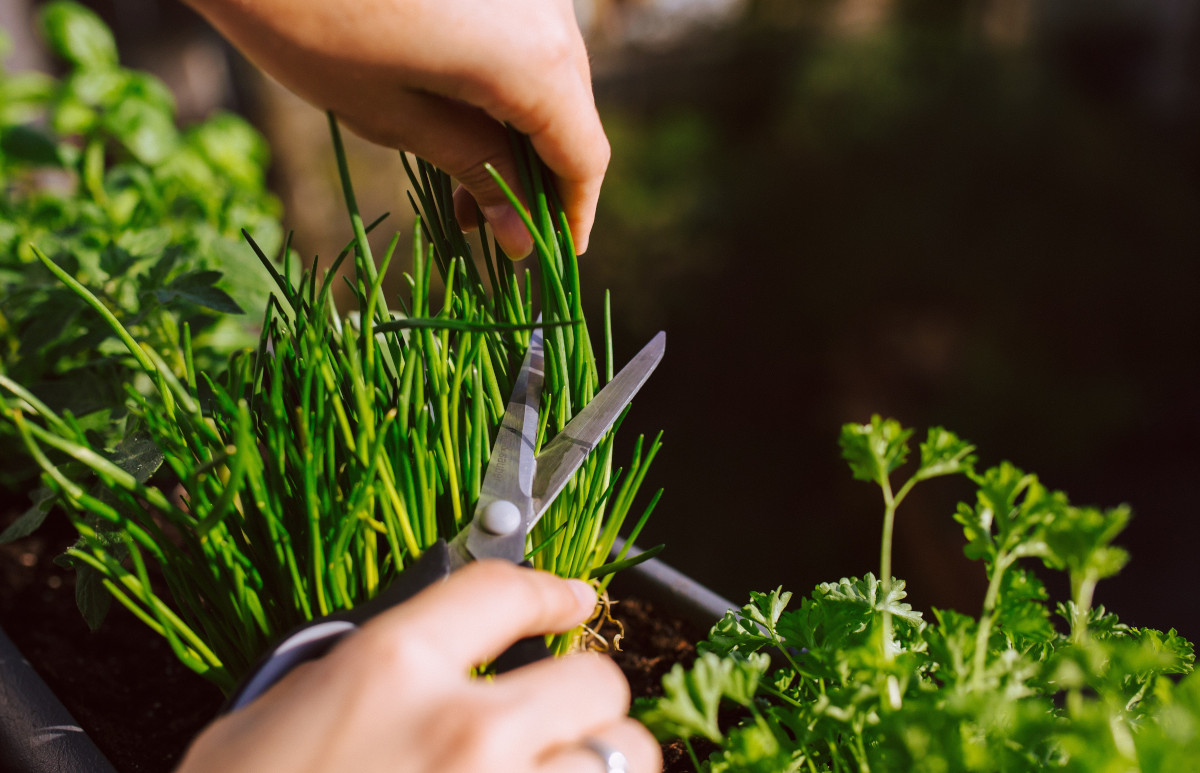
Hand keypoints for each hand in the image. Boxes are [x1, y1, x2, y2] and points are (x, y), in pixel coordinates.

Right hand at [176, 561, 660, 772]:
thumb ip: (346, 680)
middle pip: (594, 677)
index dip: (551, 589)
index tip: (575, 599)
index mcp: (391, 669)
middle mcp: (463, 728)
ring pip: (621, 753)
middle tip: (559, 714)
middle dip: (584, 694)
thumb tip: (402, 665)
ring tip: (567, 767)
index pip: (504, 592)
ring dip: (600, 760)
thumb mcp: (265, 728)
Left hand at [183, 0, 608, 258]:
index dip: (574, 214)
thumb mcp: (393, 113)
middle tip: (492, 229)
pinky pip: (522, 38)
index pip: (584, 155)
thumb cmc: (309, 19)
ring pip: (549, 75)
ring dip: (518, 134)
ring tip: (466, 185)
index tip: (553, 256)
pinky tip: (460, 116)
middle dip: (539, 178)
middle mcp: (549, 13)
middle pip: (572, 113)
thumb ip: (474, 169)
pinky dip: (503, 86)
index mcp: (533, 61)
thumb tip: (520, 236)